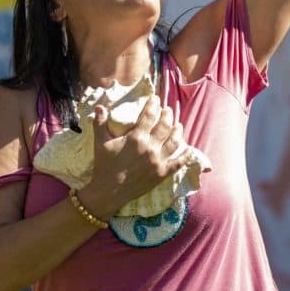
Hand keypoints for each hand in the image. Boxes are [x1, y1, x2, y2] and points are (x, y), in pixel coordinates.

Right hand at [81, 96, 192, 216]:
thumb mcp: (100, 143)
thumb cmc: (104, 166)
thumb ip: (100, 123)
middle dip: (168, 115)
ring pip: (175, 141)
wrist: (108, 192)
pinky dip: (186, 156)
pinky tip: (190, 150)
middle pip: (165, 126)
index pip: (149, 115)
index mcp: (136, 137)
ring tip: (178, 125)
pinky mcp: (162, 174)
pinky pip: (178, 163)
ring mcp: (158, 161)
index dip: (153, 104)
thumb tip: (99, 106)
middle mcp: (150, 147)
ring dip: (178, 131)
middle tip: (167, 110)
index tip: (155, 98)